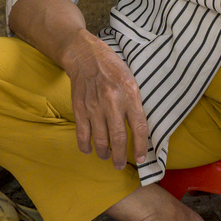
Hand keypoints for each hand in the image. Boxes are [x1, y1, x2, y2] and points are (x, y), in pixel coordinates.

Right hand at [60, 30, 151, 169]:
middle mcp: (112, 103)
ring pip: (100, 139)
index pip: (139, 127)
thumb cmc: (112, 68)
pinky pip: (82, 133)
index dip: (141, 146)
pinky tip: (89, 150)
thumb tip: (139, 128)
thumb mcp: (132, 81)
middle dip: (120, 156)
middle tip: (120, 165)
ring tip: (107, 158)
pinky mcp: (80, 108)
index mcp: (130, 95)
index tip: (141, 158)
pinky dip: (85, 145)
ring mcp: (94, 107)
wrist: (85, 56)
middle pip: (118, 138)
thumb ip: (135, 104)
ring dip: (104, 153)